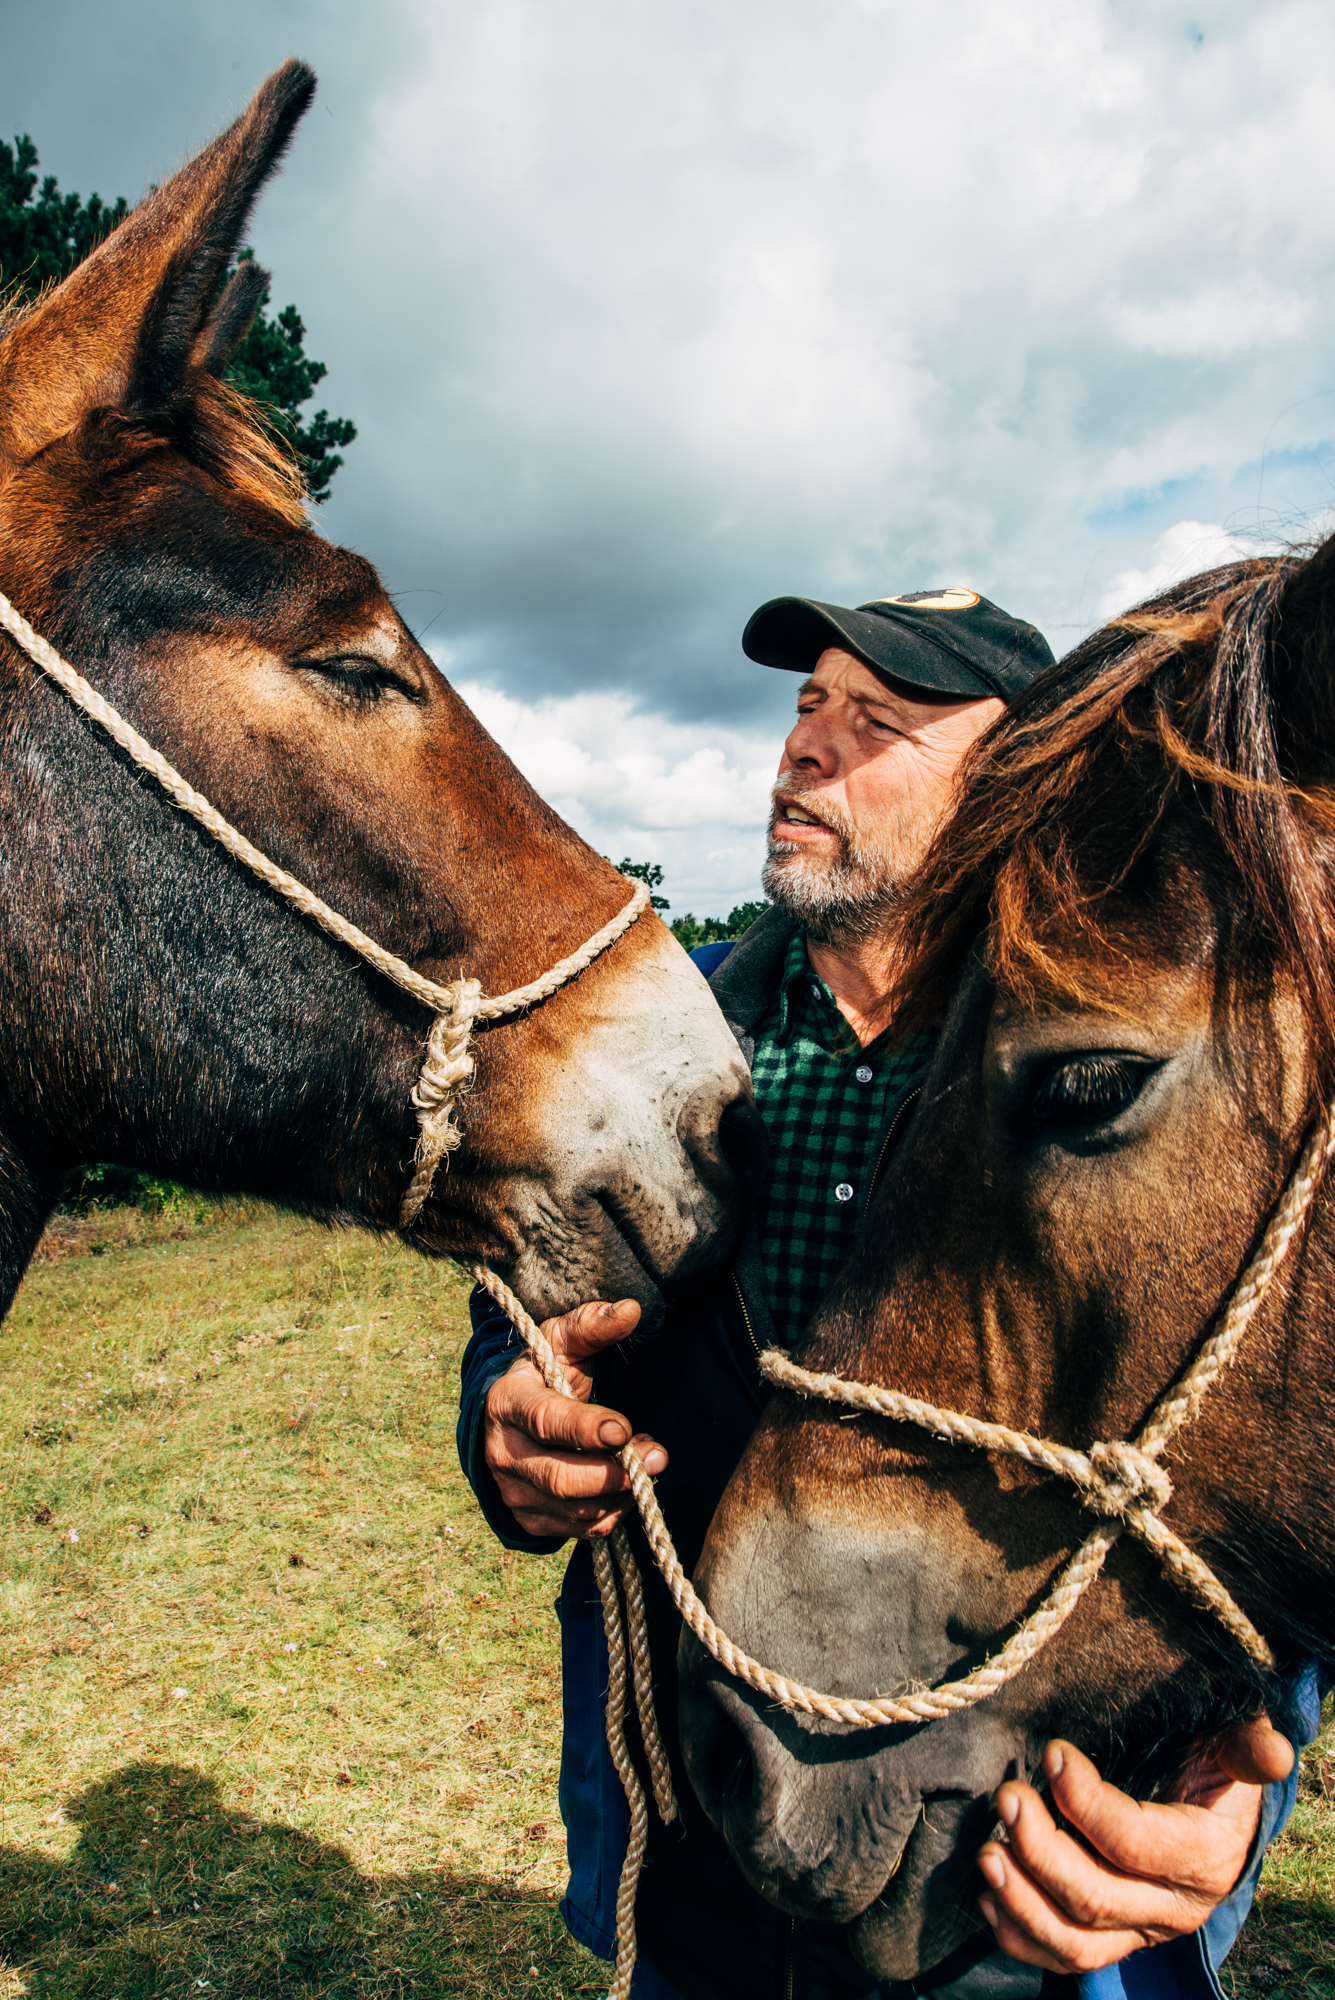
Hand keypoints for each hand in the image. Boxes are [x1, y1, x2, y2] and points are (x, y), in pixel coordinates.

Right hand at [483, 1299, 667, 1540]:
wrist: (509, 1417)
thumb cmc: (541, 1371)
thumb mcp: (561, 1340)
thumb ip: (593, 1325)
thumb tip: (631, 1310)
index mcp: (507, 1402)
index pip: (545, 1421)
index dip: (584, 1428)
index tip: (624, 1427)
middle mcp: (503, 1453)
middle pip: (560, 1478)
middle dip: (614, 1472)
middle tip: (657, 1457)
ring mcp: (514, 1492)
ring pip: (575, 1509)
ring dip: (621, 1492)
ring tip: (647, 1461)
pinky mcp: (531, 1520)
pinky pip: (581, 1529)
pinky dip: (614, 1511)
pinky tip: (628, 1482)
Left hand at [976, 1718, 1294, 1972]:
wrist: (1212, 1819)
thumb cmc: (1213, 1772)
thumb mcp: (1232, 1752)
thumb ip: (1245, 1750)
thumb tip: (1276, 1752)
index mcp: (1203, 1858)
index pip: (1136, 1844)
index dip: (1089, 1802)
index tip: (1053, 1751)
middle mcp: (1170, 1908)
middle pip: (1096, 1899)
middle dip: (1041, 1849)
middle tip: (1006, 1797)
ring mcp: (1137, 1932)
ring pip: (1074, 1943)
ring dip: (1022, 1901)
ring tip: (987, 1853)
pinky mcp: (1109, 1941)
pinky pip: (1060, 1957)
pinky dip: (1019, 1933)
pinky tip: (989, 1892)